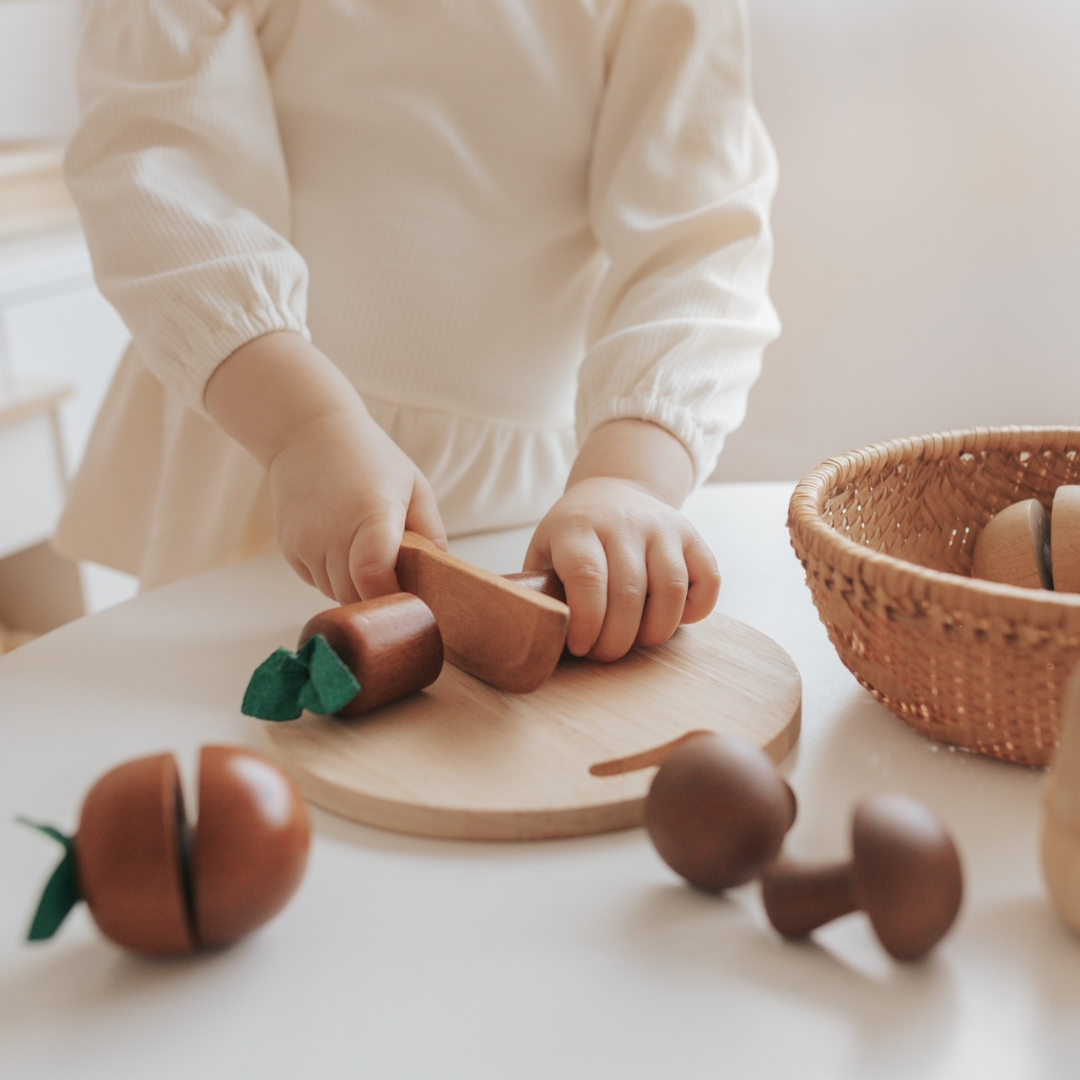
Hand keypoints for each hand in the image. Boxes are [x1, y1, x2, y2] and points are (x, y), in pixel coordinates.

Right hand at [268, 407, 444, 602]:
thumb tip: (438, 574)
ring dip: (354, 586)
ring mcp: (305, 541)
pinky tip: (340, 545)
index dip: (391, 598)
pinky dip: (332, 575)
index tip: (409, 601)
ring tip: (366, 553)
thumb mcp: (413, 485)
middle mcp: (332, 531)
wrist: (307, 432)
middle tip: (395, 579)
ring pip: (335, 593)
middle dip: (378, 596)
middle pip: (356, 595)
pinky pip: (315, 581)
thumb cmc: (368, 457)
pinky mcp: (288, 548)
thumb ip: (431, 531)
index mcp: (371, 513)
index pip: (374, 577)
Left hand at [524, 475, 719, 660]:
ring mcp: (662, 526)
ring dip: (654, 631)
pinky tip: (672, 619)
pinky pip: (708, 580)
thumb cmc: (575, 535)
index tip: (581, 646)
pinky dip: (695, 611)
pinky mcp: (692, 535)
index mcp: (579, 527)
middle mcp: (623, 522)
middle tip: (604, 654)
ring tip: (635, 641)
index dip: (587, 622)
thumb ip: (541, 588)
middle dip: (617, 639)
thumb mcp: (545, 550)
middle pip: (629, 592)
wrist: (615, 489)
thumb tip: (540, 635)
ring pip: (671, 589)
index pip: (587, 577)